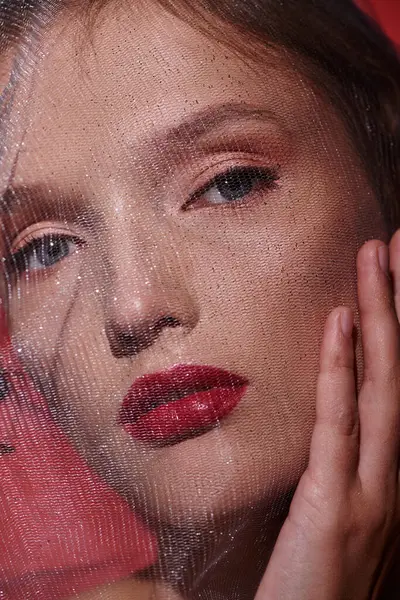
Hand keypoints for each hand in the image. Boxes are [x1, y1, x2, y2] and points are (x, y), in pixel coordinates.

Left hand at [256, 235, 399, 599]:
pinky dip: (342, 368)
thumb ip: (341, 466)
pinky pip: (340, 423)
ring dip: (381, 316)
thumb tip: (333, 419)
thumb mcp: (340, 515)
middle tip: (395, 244)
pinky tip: (341, 321)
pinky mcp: (337, 506)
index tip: (394, 278)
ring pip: (382, 386)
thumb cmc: (321, 581)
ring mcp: (374, 491)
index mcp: (392, 474)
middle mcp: (396, 475)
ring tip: (375, 257)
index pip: (399, 385)